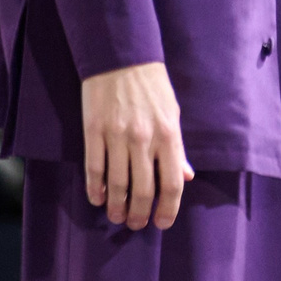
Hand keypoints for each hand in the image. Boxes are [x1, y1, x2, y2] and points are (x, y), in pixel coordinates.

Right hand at [80, 61, 193, 229]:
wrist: (121, 57)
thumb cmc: (151, 85)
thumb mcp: (173, 113)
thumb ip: (177, 148)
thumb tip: (186, 176)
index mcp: (169, 134)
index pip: (171, 184)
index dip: (168, 209)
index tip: (161, 223)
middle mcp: (144, 139)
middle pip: (143, 190)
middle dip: (140, 214)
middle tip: (136, 223)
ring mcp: (117, 136)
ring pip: (117, 185)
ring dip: (117, 207)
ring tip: (116, 216)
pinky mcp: (94, 132)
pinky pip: (95, 169)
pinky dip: (96, 189)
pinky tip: (97, 198)